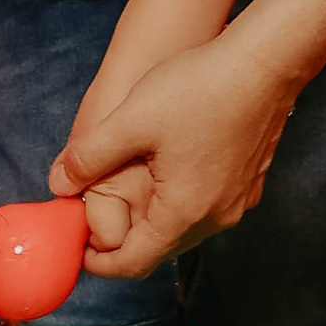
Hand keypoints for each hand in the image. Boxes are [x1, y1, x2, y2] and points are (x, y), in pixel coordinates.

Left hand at [52, 34, 299, 276]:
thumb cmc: (201, 88)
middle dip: (124, 240)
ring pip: (185, 228)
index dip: (99, 262)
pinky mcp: (249, 182)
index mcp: (183, 212)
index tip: (78, 248)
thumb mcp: (131, 120)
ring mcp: (237, 201)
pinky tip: (164, 169)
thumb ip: (90, 157)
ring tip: (125, 191)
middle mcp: (215, 217)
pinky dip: (179, 202)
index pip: (133, 263)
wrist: (267, 61)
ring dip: (153, 220)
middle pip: (160, 249)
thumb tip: (59, 184)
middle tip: (94, 217)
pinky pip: (206, 207)